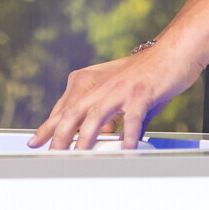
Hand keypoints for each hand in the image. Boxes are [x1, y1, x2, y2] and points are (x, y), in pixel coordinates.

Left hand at [28, 40, 203, 150]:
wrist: (174, 52)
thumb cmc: (150, 75)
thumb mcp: (125, 97)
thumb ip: (118, 119)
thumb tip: (115, 140)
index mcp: (92, 83)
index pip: (64, 108)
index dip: (48, 127)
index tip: (34, 142)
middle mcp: (101, 85)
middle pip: (72, 113)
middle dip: (58, 136)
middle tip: (49, 155)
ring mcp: (119, 88)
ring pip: (95, 115)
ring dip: (85, 138)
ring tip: (78, 157)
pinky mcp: (140, 92)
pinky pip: (131, 118)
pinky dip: (128, 134)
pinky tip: (126, 150)